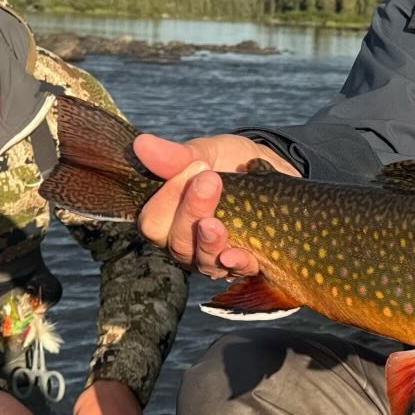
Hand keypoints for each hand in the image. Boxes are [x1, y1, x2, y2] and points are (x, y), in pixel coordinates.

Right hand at [133, 132, 297, 277]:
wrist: (272, 175)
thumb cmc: (229, 163)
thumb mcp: (207, 153)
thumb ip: (177, 156)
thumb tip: (142, 143)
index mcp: (169, 218)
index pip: (153, 221)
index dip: (168, 196)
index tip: (195, 165)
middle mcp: (187, 243)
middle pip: (177, 243)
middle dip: (192, 212)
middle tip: (210, 181)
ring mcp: (214, 258)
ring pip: (204, 261)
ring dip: (209, 242)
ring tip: (215, 224)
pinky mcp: (246, 263)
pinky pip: (239, 272)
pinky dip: (238, 264)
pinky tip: (238, 254)